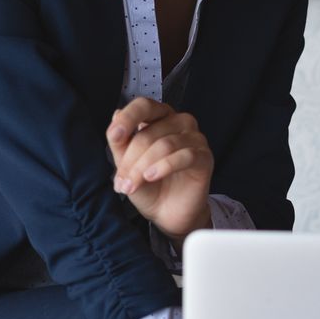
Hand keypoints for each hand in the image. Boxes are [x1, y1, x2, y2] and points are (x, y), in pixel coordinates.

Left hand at [107, 98, 212, 239]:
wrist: (167, 213)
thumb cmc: (149, 185)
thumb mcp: (126, 164)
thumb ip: (120, 142)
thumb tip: (116, 114)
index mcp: (159, 118)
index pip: (144, 106)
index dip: (128, 118)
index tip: (115, 135)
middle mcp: (179, 122)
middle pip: (149, 132)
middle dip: (130, 159)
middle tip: (121, 182)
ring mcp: (195, 138)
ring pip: (164, 145)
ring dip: (143, 167)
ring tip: (132, 185)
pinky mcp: (204, 157)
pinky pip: (184, 155)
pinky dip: (164, 166)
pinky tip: (151, 177)